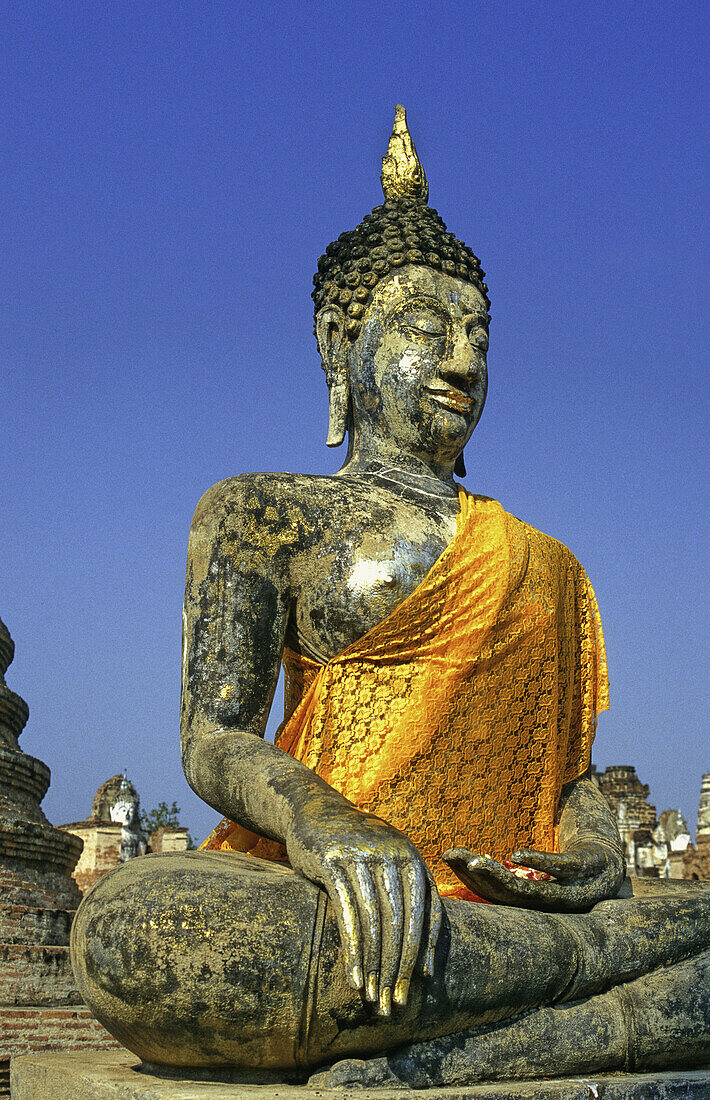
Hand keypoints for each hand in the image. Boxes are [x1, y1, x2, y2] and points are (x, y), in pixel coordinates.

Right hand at [286, 800, 441, 1014]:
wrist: (314, 810)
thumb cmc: (357, 849)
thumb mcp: (388, 865)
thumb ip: (408, 901)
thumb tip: (425, 964)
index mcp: (412, 858)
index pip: (426, 913)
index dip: (423, 952)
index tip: (417, 986)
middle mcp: (392, 854)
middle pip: (402, 921)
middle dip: (398, 967)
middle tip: (392, 1003)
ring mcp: (362, 855)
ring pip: (375, 921)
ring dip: (375, 965)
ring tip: (372, 997)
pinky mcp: (332, 860)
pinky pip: (348, 913)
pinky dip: (353, 950)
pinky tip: (353, 977)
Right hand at [442, 840, 624, 911]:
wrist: (609, 861)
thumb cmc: (566, 869)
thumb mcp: (538, 876)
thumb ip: (511, 876)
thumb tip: (470, 866)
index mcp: (537, 907)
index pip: (497, 897)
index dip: (471, 880)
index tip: (449, 857)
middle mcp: (554, 906)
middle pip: (510, 896)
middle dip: (479, 878)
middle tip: (455, 857)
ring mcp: (574, 890)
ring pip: (533, 890)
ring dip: (501, 877)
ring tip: (476, 861)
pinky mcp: (588, 868)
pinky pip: (563, 868)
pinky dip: (540, 863)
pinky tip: (517, 855)